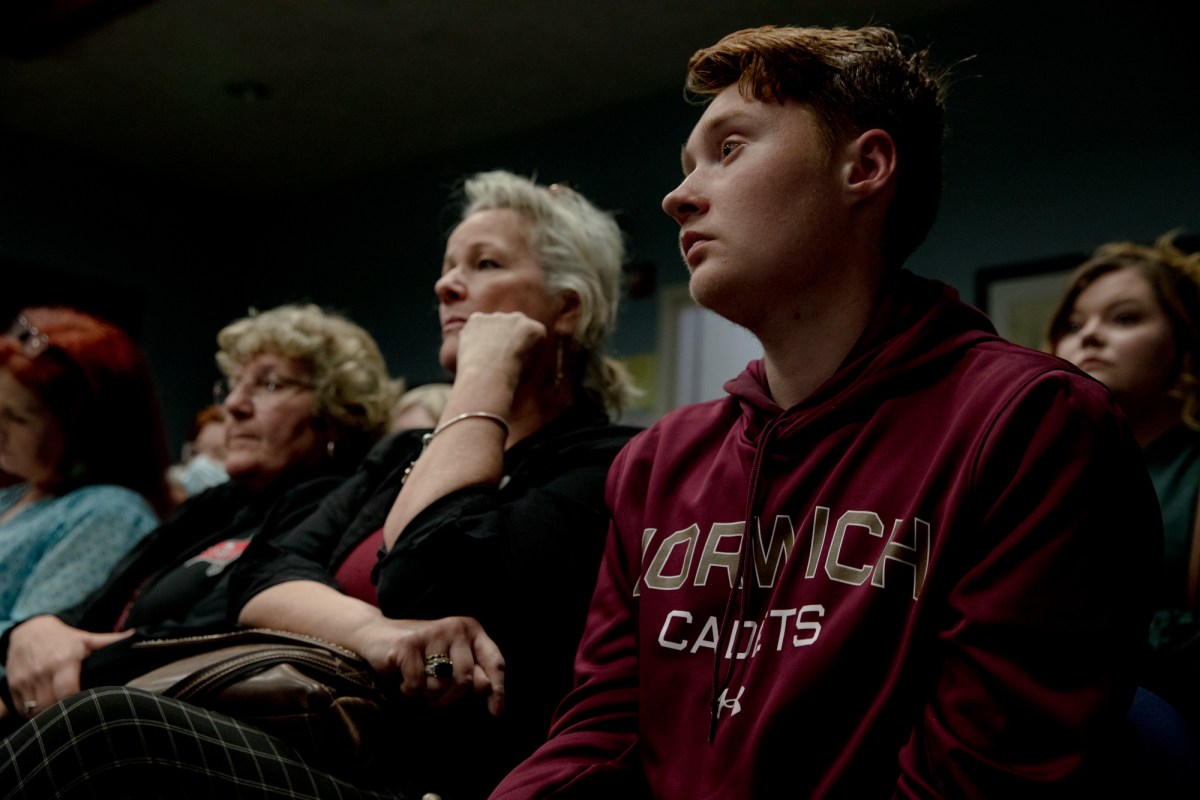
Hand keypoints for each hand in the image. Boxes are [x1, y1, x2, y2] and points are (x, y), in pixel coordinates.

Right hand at [6, 615, 132, 716]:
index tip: (86, 704)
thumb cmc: (63, 638)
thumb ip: (109, 642)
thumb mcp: (86, 639)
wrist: (29, 631)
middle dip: (63, 712)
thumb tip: (136, 636)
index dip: (77, 703)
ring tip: (59, 711)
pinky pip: (22, 708)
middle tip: (73, 711)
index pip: (68, 692)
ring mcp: (26, 679)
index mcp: (64, 661)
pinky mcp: (13, 685)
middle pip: (51, 705)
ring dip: (47, 714)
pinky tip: (43, 707)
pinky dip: (31, 712)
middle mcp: (43, 671)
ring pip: (35, 710)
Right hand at [353, 615, 505, 715]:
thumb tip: (487, 688)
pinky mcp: (409, 644)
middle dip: (449, 698)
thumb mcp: (449, 662)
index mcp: (471, 630)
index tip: (496, 713)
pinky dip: (409, 691)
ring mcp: (432, 634)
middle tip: (432, 696)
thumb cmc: (420, 655)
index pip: (495, 662)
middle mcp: (456, 628)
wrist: (376, 635)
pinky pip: (417, 685)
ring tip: (418, 682)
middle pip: (466, 680)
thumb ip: (470, 673)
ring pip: (441, 686)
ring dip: (427, 696)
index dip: (498, 689)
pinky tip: (403, 679)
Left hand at [454, 311, 546, 390]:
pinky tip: (474, 351)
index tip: (515, 360)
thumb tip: (521, 354)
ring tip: (484, 357)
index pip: (531, 334)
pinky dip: (474, 336)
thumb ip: (527, 354)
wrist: (488, 376)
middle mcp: (519, 318)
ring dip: (490, 336)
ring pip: (493, 325)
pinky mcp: (478, 318)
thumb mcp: (530, 370)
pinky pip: (476, 326)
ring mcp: (497, 316)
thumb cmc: (510, 379)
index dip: (522, 348)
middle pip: (513, 325)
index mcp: (537, 330)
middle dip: (507, 337)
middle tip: (498, 356)